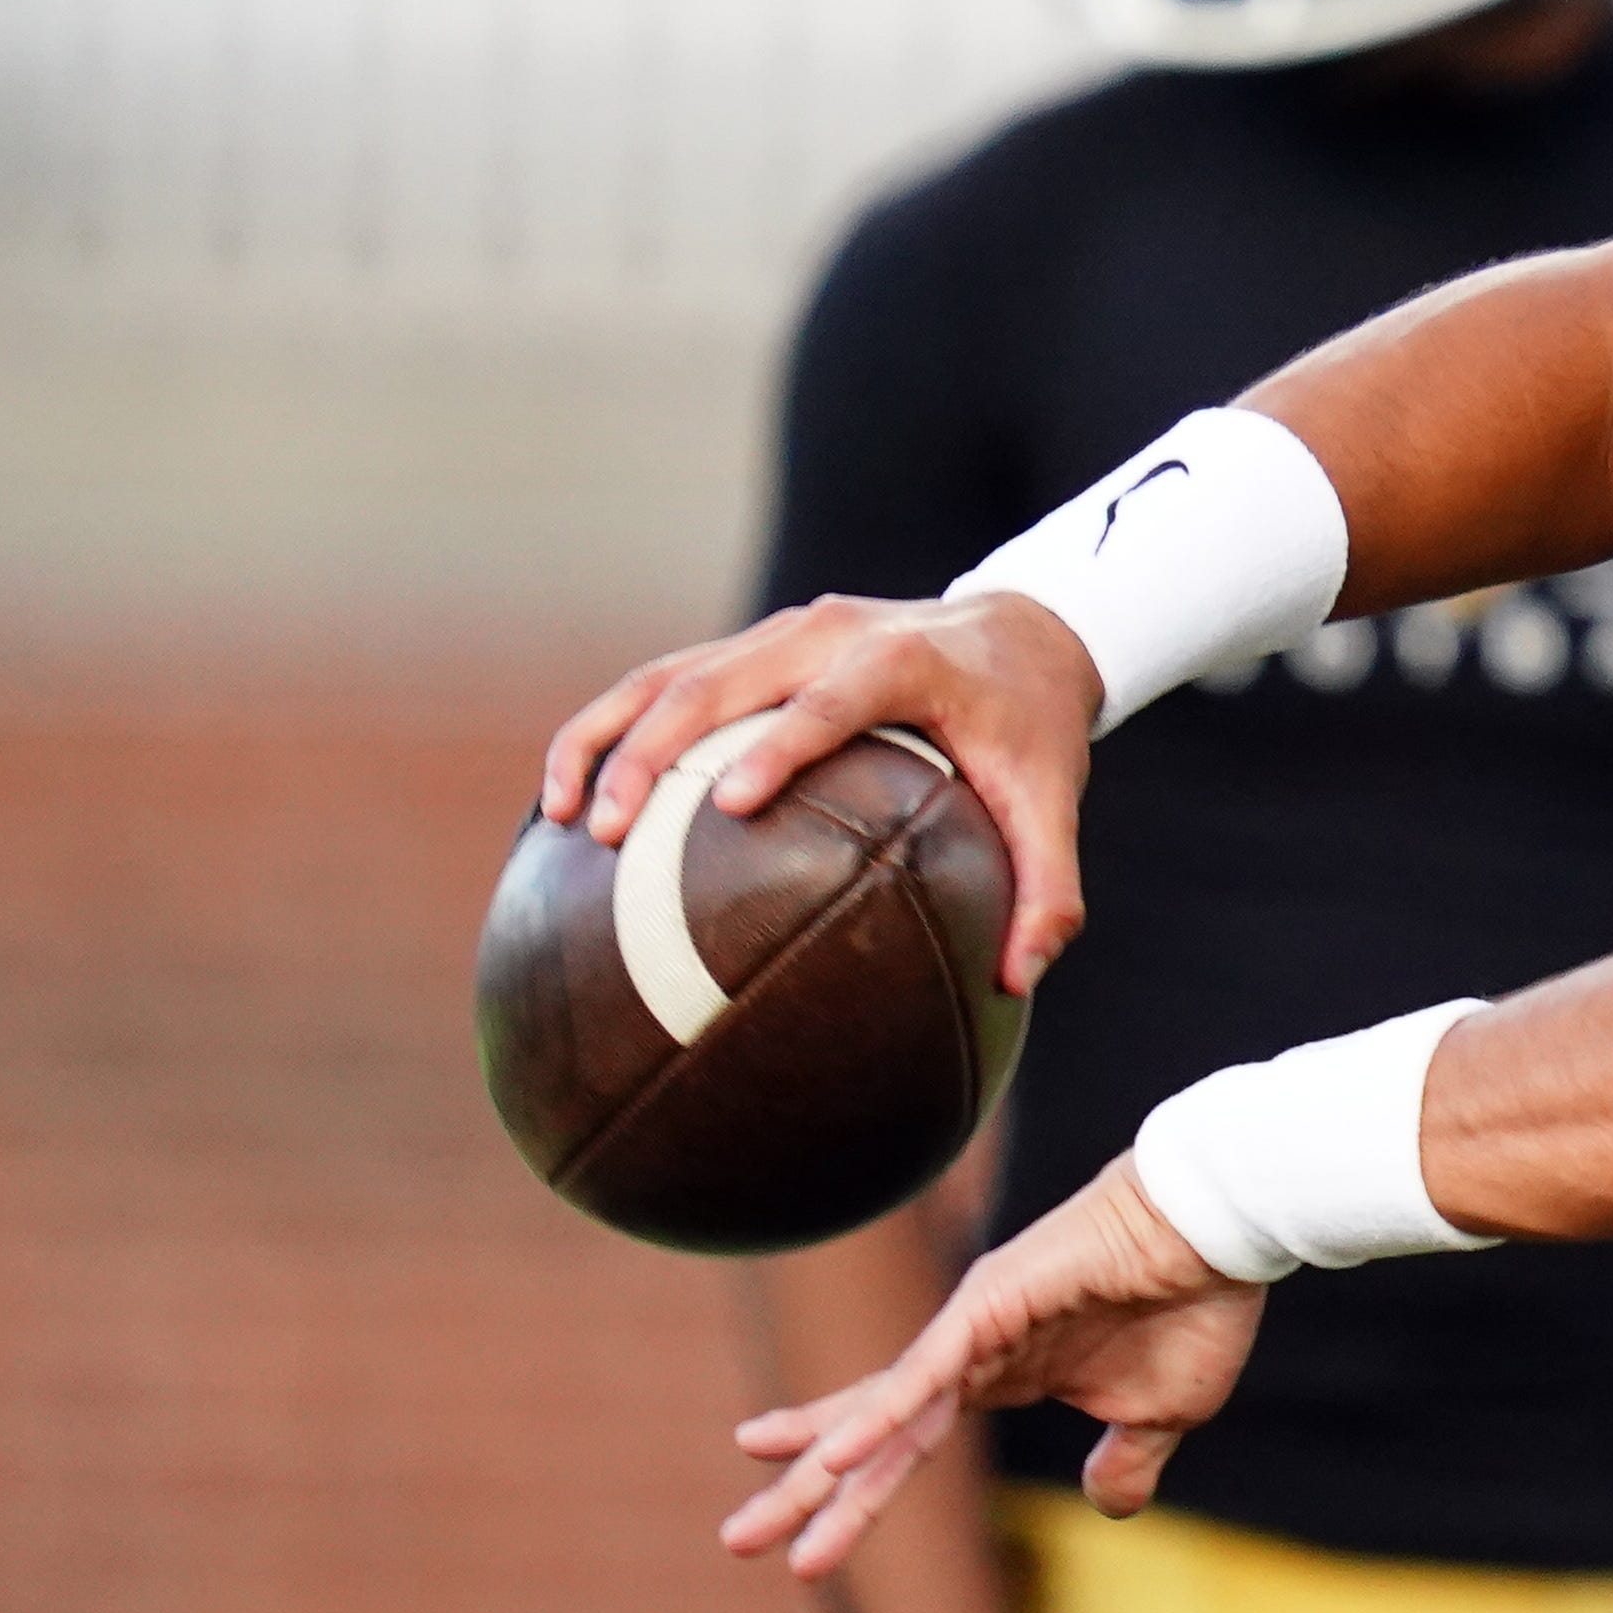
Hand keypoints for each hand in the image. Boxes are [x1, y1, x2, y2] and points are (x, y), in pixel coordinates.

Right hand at [539, 591, 1105, 992]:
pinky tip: (565, 802)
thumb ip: (1050, 889)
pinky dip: (610, 729)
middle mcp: (831, 633)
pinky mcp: (755, 647)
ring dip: (608, 736)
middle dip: (653, 750)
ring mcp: (785, 633)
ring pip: (671, 672)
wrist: (1022, 631)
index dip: (782, 743)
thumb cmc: (1031, 727)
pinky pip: (665, 680)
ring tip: (557, 818)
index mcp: (905, 660)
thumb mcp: (1055, 801)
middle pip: (720, 678)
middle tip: (603, 832)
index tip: (733, 804)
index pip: (835, 698)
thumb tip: (1019, 981)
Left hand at [722, 1154, 1265, 1576]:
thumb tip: (1106, 1502)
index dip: (855, 1478)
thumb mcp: (1162, 1412)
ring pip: (887, 1409)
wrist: (1222, 1228)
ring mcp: (974, 1322)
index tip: (801, 1529)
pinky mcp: (993, 1300)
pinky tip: (837, 1456)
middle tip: (741, 1540)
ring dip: (823, 1468)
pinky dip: (882, 1415)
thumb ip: (1126, 1460)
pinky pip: (927, 1371)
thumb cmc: (1197, 1301)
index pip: (912, 1435)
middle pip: (875, 1429)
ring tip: (759, 1525)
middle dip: (808, 1486)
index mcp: (1006, 1371)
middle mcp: (972, 1347)